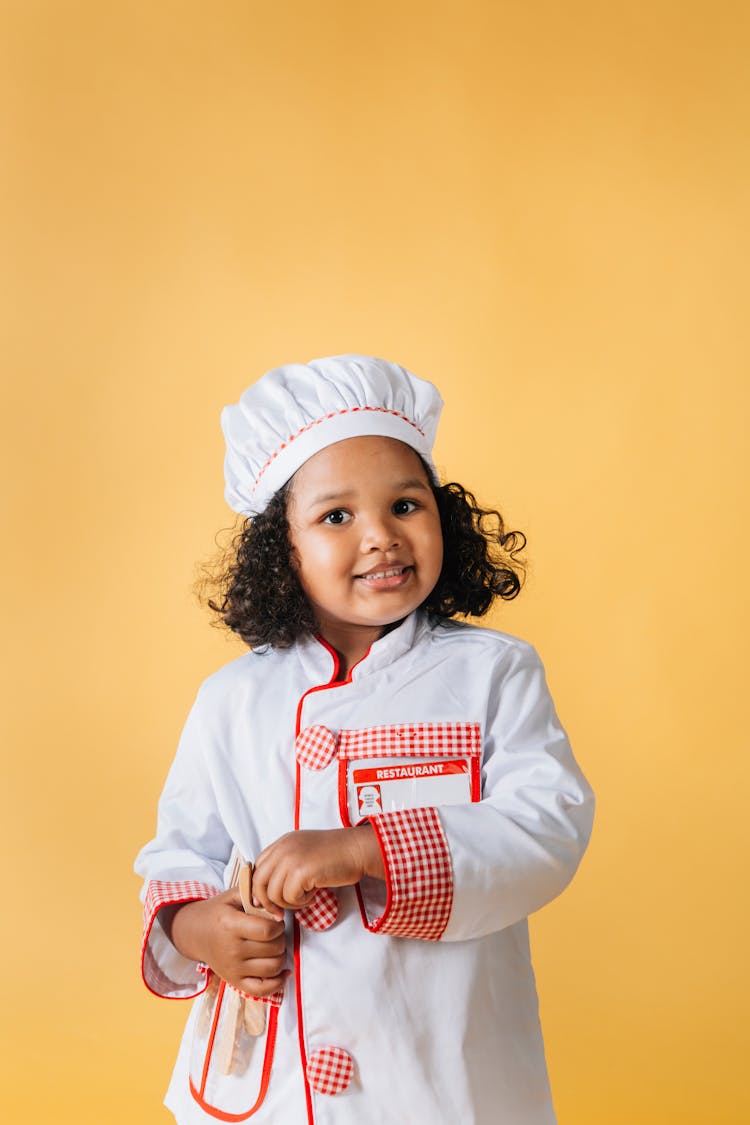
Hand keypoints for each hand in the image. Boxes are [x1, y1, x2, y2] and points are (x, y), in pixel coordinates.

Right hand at [162, 888, 287, 996]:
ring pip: (273, 968)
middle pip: (273, 949)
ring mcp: (233, 969)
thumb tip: (278, 909)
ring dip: (280, 957)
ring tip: (274, 947)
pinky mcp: (234, 982)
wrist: (195, 933)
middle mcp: (232, 950)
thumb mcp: (233, 896)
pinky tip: (282, 972)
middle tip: (275, 933)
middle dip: (281, 939)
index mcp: (231, 926)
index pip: (267, 931)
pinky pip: (262, 990)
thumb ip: (256, 894)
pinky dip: (277, 983)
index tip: (276, 921)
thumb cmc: (219, 912)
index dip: (279, 925)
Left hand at [252, 826, 384, 914]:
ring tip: (305, 898)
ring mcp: (290, 859)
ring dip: (289, 903)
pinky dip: (301, 903)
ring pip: (273, 894)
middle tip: (279, 914)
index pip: (258, 867)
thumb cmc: (335, 854)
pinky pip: (290, 898)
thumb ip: (285, 865)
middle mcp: (283, 848)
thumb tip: (266, 894)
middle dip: (267, 903)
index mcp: (282, 842)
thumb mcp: (304, 852)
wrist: (357, 849)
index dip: (259, 888)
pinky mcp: (301, 872)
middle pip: (259, 882)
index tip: (268, 903)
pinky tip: (314, 896)